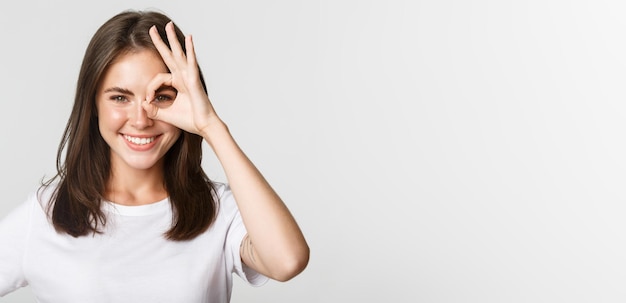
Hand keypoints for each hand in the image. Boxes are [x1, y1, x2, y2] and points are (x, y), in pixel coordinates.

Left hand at [143, 21, 217, 135]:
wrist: (203, 126)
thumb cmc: (189, 120)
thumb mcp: (165, 114)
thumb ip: (153, 109)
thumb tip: (142, 104)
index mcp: (177, 84)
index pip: (158, 78)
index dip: (150, 88)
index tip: (148, 101)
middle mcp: (183, 77)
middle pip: (170, 55)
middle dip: (161, 42)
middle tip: (152, 28)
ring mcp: (189, 77)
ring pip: (179, 54)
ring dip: (173, 39)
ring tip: (168, 26)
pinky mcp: (194, 80)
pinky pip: (191, 62)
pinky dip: (190, 50)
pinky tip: (189, 38)